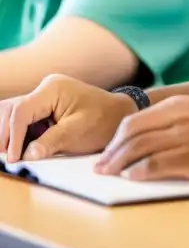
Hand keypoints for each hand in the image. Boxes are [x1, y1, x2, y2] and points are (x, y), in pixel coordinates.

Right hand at [1, 75, 135, 163]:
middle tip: (8, 159)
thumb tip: (26, 155)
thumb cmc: (103, 121)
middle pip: (9, 110)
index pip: (20, 112)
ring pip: (10, 114)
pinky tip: (18, 150)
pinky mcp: (40, 109)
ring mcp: (41, 98)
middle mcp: (43, 89)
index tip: (14, 159)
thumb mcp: (79, 132)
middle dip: (5, 135)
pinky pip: (19, 120)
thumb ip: (52, 141)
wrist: (118, 115)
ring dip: (7, 135)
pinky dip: (15, 135)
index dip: (12, 136)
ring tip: (12, 156)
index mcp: (52, 89)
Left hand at [94, 95, 188, 183]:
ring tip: (112, 175)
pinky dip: (137, 174)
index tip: (109, 150)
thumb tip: (148, 138)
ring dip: (119, 164)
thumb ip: (178, 120)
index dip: (116, 138)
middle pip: (130, 134)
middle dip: (111, 152)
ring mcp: (185, 138)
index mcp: (182, 104)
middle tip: (102, 166)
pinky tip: (132, 178)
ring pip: (137, 150)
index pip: (134, 120)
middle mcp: (179, 117)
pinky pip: (153, 166)